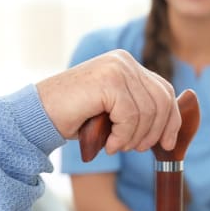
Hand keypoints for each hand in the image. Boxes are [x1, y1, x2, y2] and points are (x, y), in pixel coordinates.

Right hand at [36, 50, 180, 153]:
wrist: (38, 116)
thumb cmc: (75, 117)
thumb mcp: (114, 112)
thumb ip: (138, 109)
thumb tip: (170, 128)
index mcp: (128, 65)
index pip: (164, 91)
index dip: (171, 119)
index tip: (168, 144)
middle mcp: (125, 61)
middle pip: (162, 100)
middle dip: (156, 131)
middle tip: (137, 149)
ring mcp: (117, 68)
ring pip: (148, 112)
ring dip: (134, 138)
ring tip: (117, 146)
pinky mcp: (108, 81)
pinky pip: (131, 117)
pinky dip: (123, 137)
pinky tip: (108, 144)